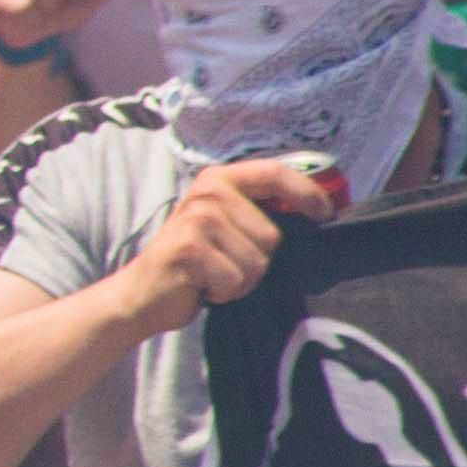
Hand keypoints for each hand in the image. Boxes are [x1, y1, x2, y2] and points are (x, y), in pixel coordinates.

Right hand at [115, 154, 340, 332]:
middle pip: (271, 234)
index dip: (307, 192)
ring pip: (257, 261)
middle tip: (226, 264)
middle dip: (258, 261)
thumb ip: (258, 210)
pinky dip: (224, 292)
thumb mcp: (225, 224)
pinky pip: (236, 279)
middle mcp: (206, 193)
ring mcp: (196, 219)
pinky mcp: (189, 249)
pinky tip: (203, 287)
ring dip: (241, 280)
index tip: (325, 214)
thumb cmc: (194, 262)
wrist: (141, 294)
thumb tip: (322, 208)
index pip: (274, 172)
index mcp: (218, 179)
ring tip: (213, 275)